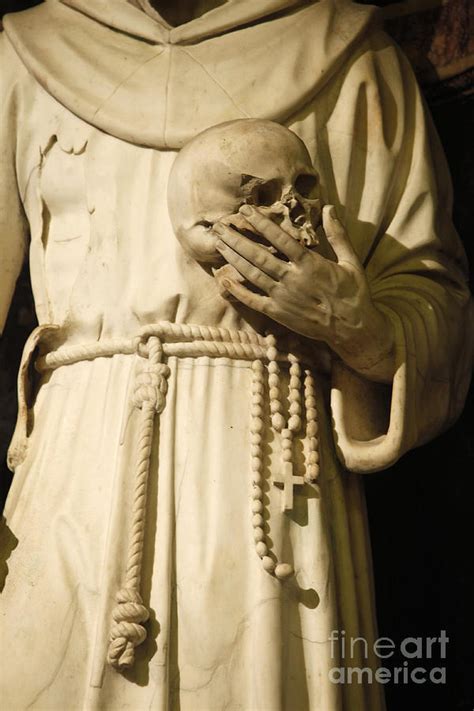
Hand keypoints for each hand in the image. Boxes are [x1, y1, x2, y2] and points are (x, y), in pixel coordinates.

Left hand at [213, 204, 394, 381]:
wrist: (352, 329)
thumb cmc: (353, 293)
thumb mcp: (351, 261)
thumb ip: (338, 235)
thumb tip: (330, 207)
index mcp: (309, 264)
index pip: (279, 238)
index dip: (260, 223)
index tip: (245, 211)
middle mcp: (292, 279)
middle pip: (258, 255)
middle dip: (237, 239)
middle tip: (219, 226)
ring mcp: (283, 297)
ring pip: (252, 274)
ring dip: (233, 258)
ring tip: (218, 244)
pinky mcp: (278, 314)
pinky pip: (253, 301)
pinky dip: (237, 291)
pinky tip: (223, 280)